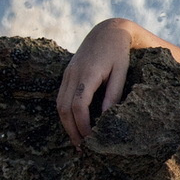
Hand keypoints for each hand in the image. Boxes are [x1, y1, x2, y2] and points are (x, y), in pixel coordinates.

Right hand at [57, 19, 139, 147]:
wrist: (107, 31)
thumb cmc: (118, 52)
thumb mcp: (121, 72)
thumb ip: (113, 94)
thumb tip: (106, 117)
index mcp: (87, 74)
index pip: (78, 105)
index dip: (82, 125)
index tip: (91, 140)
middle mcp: (73, 74)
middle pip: (64, 108)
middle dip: (71, 130)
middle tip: (82, 148)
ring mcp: (67, 74)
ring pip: (59, 104)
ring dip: (66, 124)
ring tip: (77, 141)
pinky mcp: (67, 74)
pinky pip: (61, 97)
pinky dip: (65, 113)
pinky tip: (74, 124)